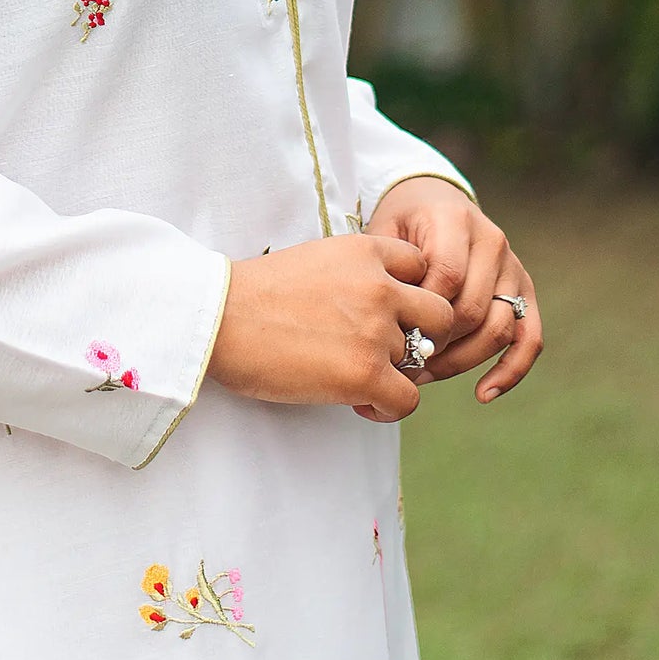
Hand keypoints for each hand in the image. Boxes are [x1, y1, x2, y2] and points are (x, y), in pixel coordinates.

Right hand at [206, 232, 455, 422]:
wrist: (218, 317)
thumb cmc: (254, 293)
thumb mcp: (315, 260)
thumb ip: (356, 275)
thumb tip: (386, 310)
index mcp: (364, 250)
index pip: (422, 267)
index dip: (411, 294)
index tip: (387, 314)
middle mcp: (379, 286)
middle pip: (439, 315)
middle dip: (423, 337)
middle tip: (392, 353)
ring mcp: (376, 330)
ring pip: (421, 362)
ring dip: (396, 374)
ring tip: (360, 379)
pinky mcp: (366, 372)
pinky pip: (408, 400)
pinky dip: (388, 409)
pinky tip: (359, 404)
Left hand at [365, 176, 543, 401]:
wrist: (430, 200)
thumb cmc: (400, 224)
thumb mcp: (385, 232)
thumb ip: (389, 270)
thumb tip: (392, 329)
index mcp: (454, 220)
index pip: (447, 277)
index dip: (423, 313)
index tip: (394, 334)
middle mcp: (491, 241)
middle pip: (474, 308)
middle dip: (439, 343)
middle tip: (405, 363)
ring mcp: (512, 266)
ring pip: (500, 328)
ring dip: (464, 361)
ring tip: (427, 374)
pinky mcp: (524, 290)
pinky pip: (529, 337)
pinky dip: (511, 370)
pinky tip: (484, 394)